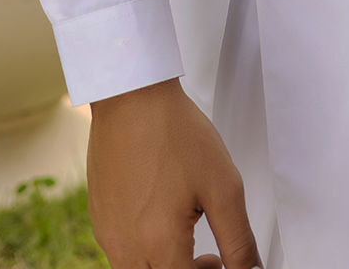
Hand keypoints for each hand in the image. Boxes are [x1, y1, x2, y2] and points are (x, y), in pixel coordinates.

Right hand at [86, 77, 261, 268]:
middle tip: (209, 257)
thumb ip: (238, 239)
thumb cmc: (174, 134)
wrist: (133, 98)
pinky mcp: (99, 219)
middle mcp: (126, 248)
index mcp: (159, 246)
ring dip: (165, 264)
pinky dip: (144, 249)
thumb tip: (249, 268)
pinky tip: (159, 217)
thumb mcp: (223, 188)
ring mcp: (108, 235)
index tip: (220, 263)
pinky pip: (121, 252)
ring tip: (185, 231)